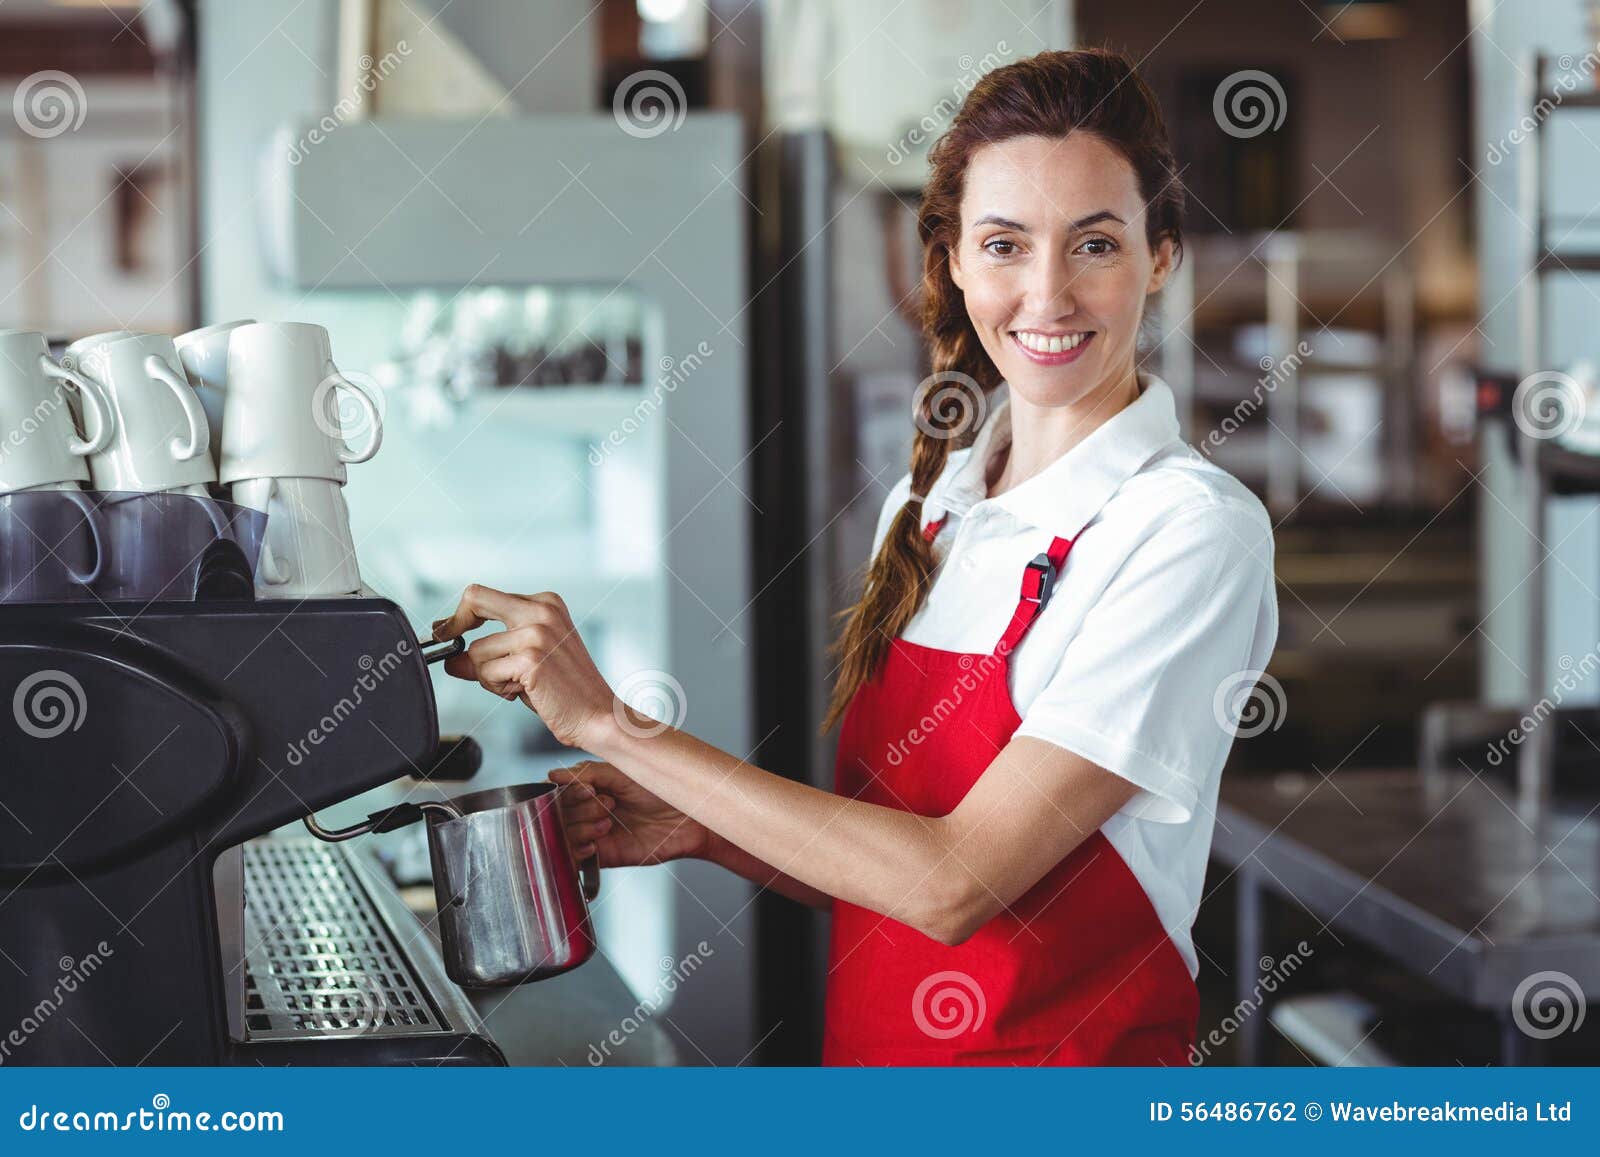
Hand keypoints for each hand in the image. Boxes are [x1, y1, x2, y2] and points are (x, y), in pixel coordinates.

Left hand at [434, 584, 615, 749]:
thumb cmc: (567, 690)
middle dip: (455, 625)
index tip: (449, 630)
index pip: (485, 595)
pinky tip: (523, 692)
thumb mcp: (528, 660)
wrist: (598, 714)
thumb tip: (452, 658)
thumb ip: (492, 652)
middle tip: (449, 645)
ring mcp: (536, 633)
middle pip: (474, 599)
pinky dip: (497, 688)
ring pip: (476, 651)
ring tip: (517, 686)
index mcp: (546, 604)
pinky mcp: (530, 659)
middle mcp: (541, 611)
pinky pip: (486, 672)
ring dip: (487, 676)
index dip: (461, 614)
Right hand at [550, 759, 712, 866]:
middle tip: (608, 803)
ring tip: (608, 822)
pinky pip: (575, 858)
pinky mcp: (604, 855)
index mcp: (590, 787)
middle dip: (579, 807)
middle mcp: (589, 810)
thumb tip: (553, 775)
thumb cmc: (662, 788)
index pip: (557, 791)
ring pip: (563, 835)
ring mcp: (595, 833)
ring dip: (581, 827)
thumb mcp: (622, 771)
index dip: (566, 791)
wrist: (689, 816)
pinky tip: (594, 844)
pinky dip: (578, 851)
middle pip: (557, 813)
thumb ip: (586, 772)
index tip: (587, 789)